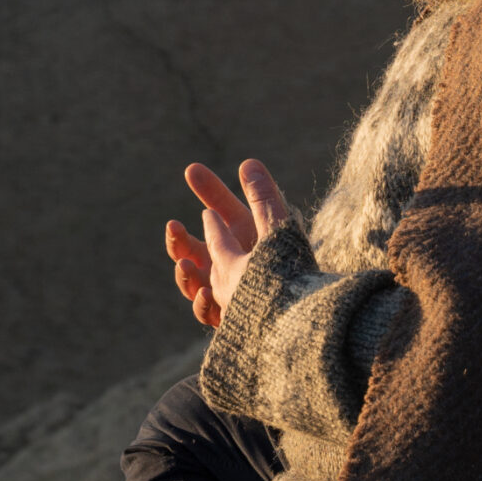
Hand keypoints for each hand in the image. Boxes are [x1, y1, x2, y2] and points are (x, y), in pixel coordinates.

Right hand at [166, 159, 289, 326]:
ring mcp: (223, 292)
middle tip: (173, 227)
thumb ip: (261, 198)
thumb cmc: (291, 265)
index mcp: (235, 240)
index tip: (192, 170)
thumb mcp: (277, 228)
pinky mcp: (229, 318)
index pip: (214, 214)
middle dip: (178, 241)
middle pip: (190, 253)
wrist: (307, 310)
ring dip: (184, 276)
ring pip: (192, 285)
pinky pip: (209, 315)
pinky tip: (208, 293)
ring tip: (185, 265)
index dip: (205, 192)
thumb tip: (248, 162)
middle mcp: (222, 266)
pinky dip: (205, 305)